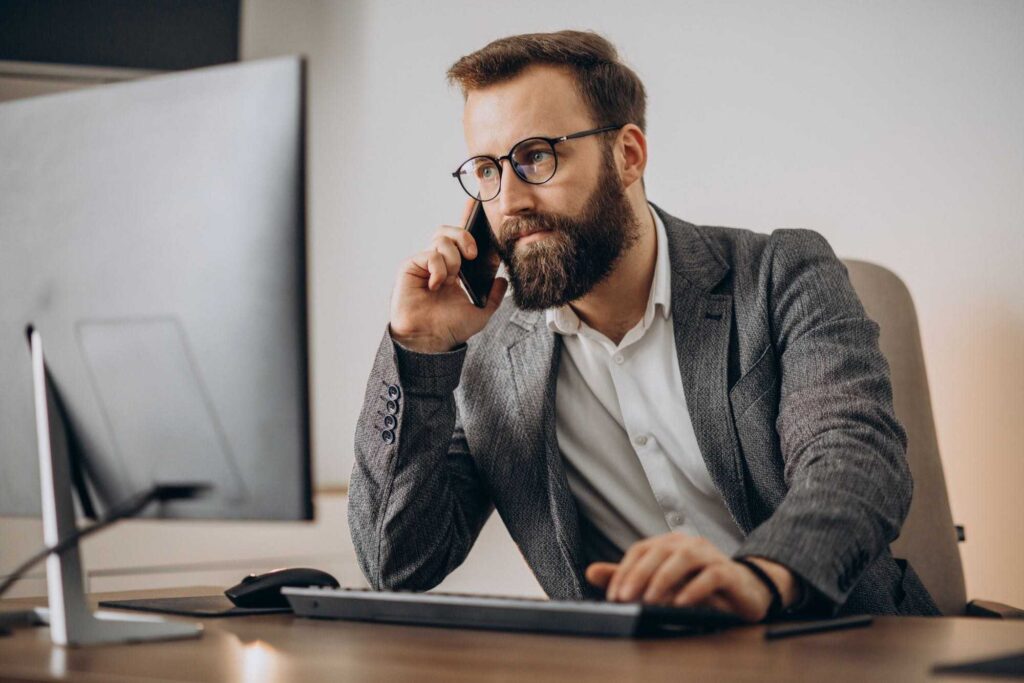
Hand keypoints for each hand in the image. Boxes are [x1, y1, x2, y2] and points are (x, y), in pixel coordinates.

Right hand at [389, 198, 506, 352]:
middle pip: (450, 231)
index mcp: (456, 270)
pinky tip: (437, 284)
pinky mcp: (411, 267)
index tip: (477, 203)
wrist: (430, 340)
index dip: (468, 219)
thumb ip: (494, 297)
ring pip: (441, 239)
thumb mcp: (481, 313)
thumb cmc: (449, 328)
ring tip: (453, 277)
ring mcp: (425, 264)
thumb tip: (502, 280)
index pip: (462, 239)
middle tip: (473, 254)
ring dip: (453, 256)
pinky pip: (429, 253)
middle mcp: (440, 263)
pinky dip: (438, 267)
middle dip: (465, 236)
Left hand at [585, 533, 797, 622]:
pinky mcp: (728, 571)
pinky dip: (695, 589)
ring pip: (684, 559)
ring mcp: (709, 554)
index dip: (624, 571)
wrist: (743, 591)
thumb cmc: (696, 585)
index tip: (613, 596)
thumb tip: (590, 572)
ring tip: (650, 600)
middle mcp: (687, 543)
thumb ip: (627, 577)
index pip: (640, 551)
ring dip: (664, 578)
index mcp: (668, 543)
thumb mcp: (659, 583)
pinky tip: (681, 603)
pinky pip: (711, 576)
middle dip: (639, 574)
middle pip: (659, 551)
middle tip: (625, 598)